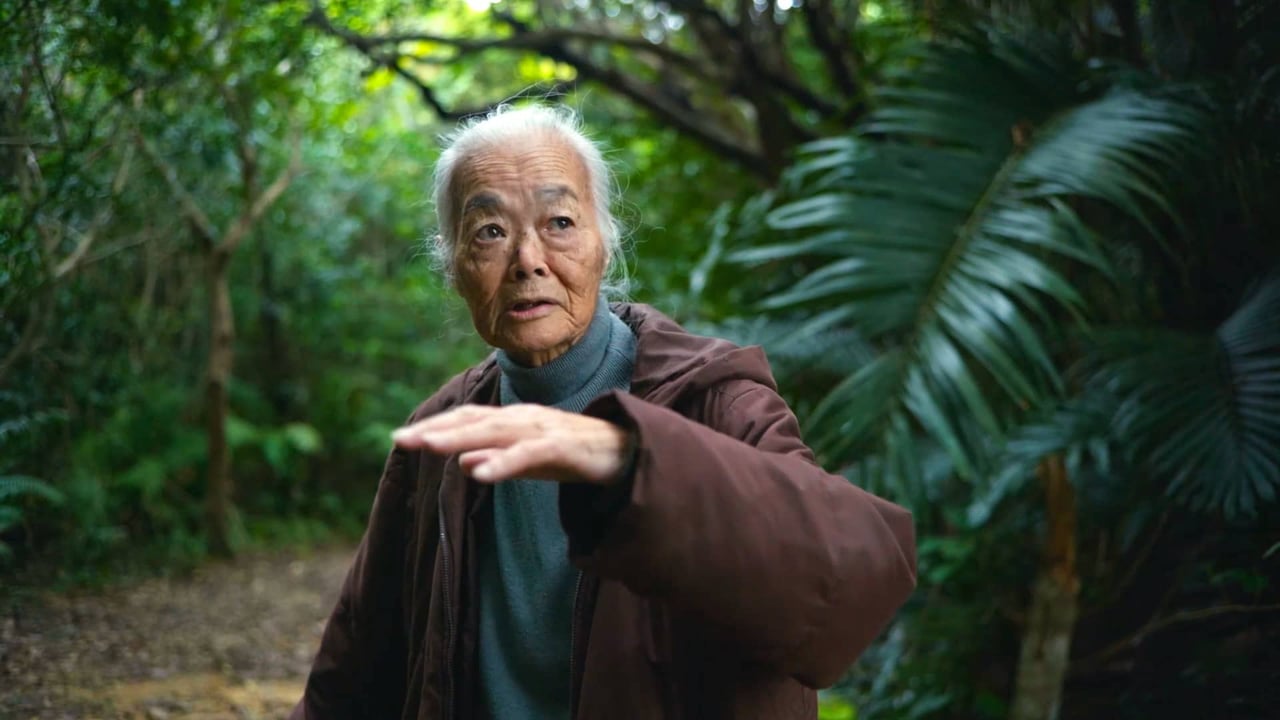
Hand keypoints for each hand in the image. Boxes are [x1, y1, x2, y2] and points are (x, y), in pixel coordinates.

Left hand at [391, 404, 632, 484]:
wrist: (629, 452)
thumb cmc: (577, 455)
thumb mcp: (531, 462)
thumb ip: (497, 460)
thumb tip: (461, 463)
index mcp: (514, 421)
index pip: (468, 421)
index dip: (436, 427)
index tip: (401, 439)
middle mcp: (524, 419)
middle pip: (473, 422)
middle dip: (436, 430)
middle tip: (400, 439)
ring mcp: (542, 430)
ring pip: (494, 433)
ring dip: (459, 438)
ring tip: (428, 447)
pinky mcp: (562, 447)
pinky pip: (526, 455)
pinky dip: (501, 462)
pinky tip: (478, 473)